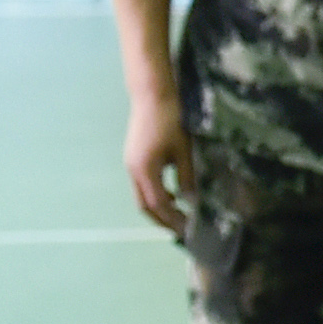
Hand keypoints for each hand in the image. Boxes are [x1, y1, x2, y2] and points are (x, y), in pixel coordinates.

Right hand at [125, 92, 191, 237]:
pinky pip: (143, 184)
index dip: (173, 219)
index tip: (189, 229)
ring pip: (142, 195)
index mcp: (144, 170)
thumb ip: (186, 176)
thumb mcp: (183, 149)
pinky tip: (173, 193)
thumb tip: (191, 200)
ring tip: (179, 216)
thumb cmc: (170, 119)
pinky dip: (156, 193)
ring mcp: (131, 164)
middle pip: (145, 205)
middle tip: (182, 230)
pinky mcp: (134, 157)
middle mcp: (133, 170)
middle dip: (162, 220)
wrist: (151, 93)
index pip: (158, 204)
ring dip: (159, 208)